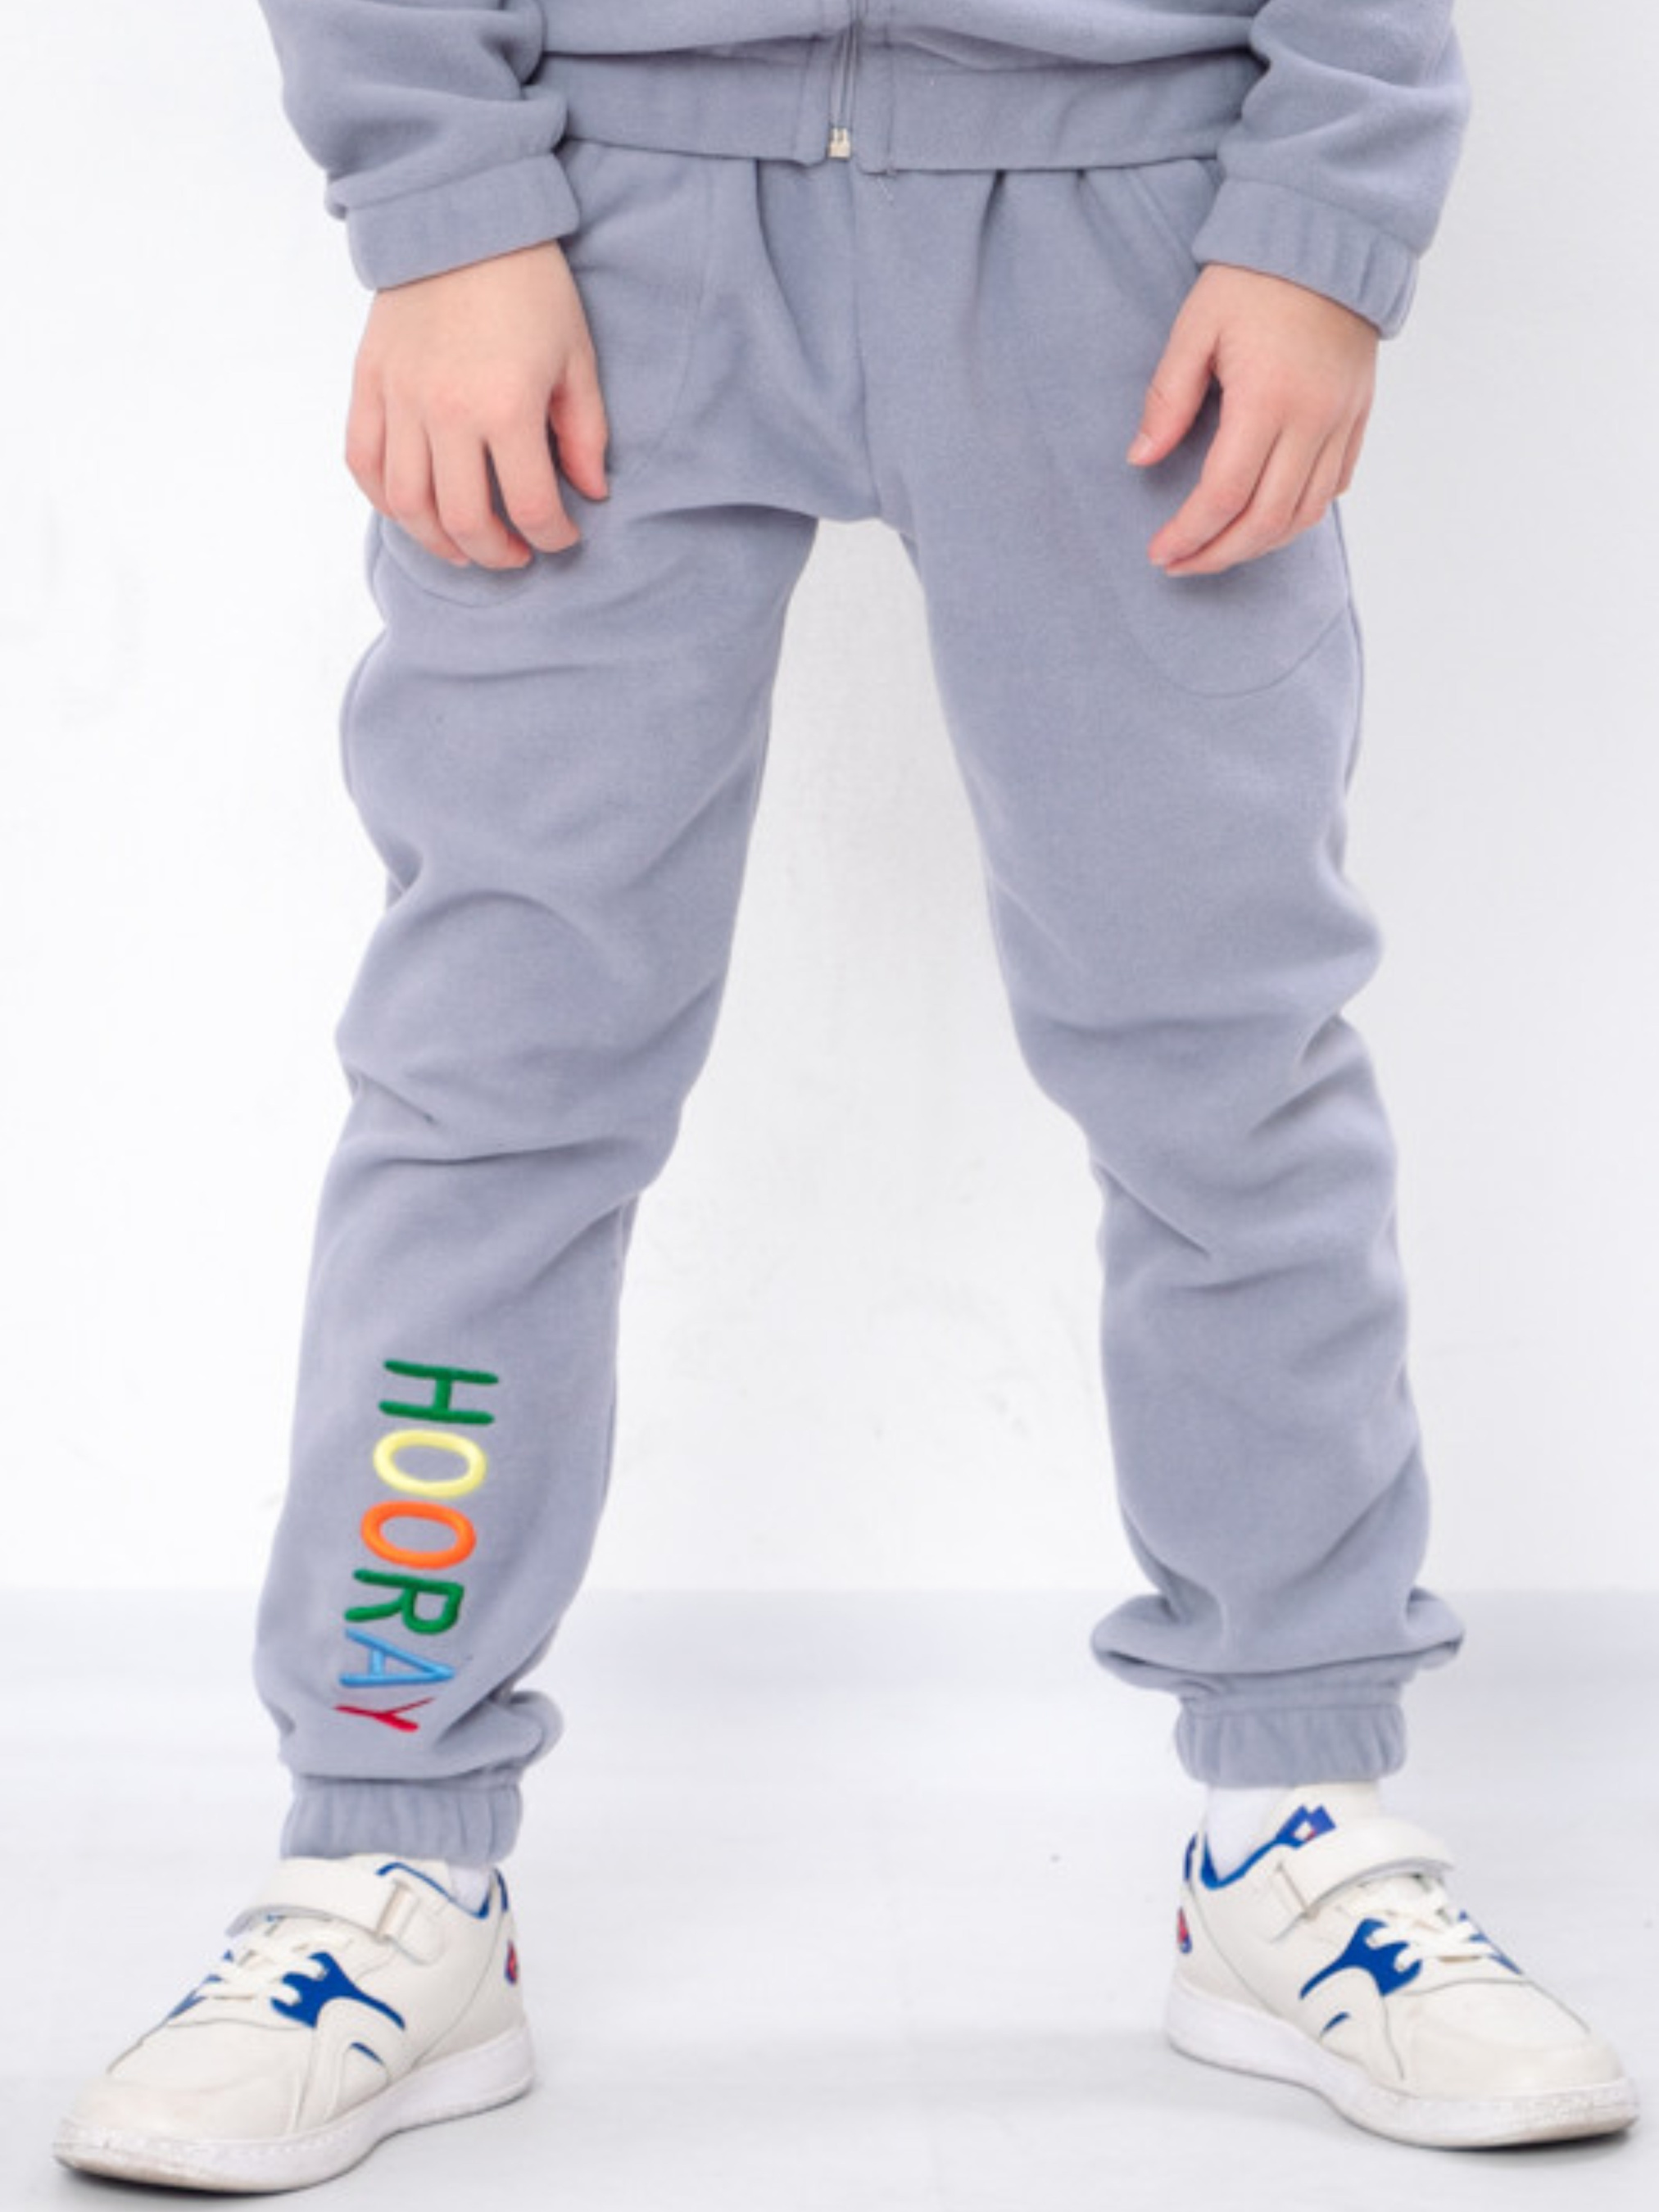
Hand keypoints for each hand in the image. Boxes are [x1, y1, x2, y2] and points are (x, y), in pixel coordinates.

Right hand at [345, 240, 608, 569]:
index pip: (530, 507)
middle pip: (462, 519)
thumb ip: (585, 433)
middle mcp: (446, 411)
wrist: (459, 215)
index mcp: (506, 406)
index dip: (553, 536)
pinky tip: (413, 510)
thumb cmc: (529, 285)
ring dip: (437, 540)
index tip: (564, 536)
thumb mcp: (576, 357)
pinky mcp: (368, 380)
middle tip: (516, 554)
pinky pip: (363, 460)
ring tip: (465, 545)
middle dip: (495, 552)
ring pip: (406, 503)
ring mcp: (400, 398)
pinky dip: (384, 498)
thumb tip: (589, 494)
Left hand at [1128, 265, 1377, 576]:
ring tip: (1219, 549)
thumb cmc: (1254, 278)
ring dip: (1259, 545)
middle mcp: (1312, 419)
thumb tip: (1141, 459)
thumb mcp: (1195, 329)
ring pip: (1305, 514)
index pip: (1225, 495)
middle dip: (1219, 555)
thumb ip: (1167, 398)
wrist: (1328, 238)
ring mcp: (1341, 421)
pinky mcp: (1358, 416)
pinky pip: (1334, 487)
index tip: (1159, 552)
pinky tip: (1265, 519)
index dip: (1189, 534)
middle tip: (1180, 564)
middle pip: (1266, 521)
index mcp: (1267, 399)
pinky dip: (1298, 516)